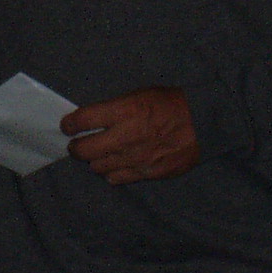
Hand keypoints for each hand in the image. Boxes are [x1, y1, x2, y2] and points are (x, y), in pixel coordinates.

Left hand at [62, 86, 199, 184]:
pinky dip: (112, 173)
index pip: (83, 120)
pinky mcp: (149, 173)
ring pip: (99, 167)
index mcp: (124, 111)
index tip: (67, 126)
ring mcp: (137, 158)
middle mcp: (127, 136)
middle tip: (76, 145)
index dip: (70, 124)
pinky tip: (115, 166)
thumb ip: (115, 108)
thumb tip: (92, 119)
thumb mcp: (140, 94)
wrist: (204, 122)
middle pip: (85, 150)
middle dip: (76, 148)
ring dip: (94, 161)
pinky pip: (119, 178)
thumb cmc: (171, 103)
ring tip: (97, 155)